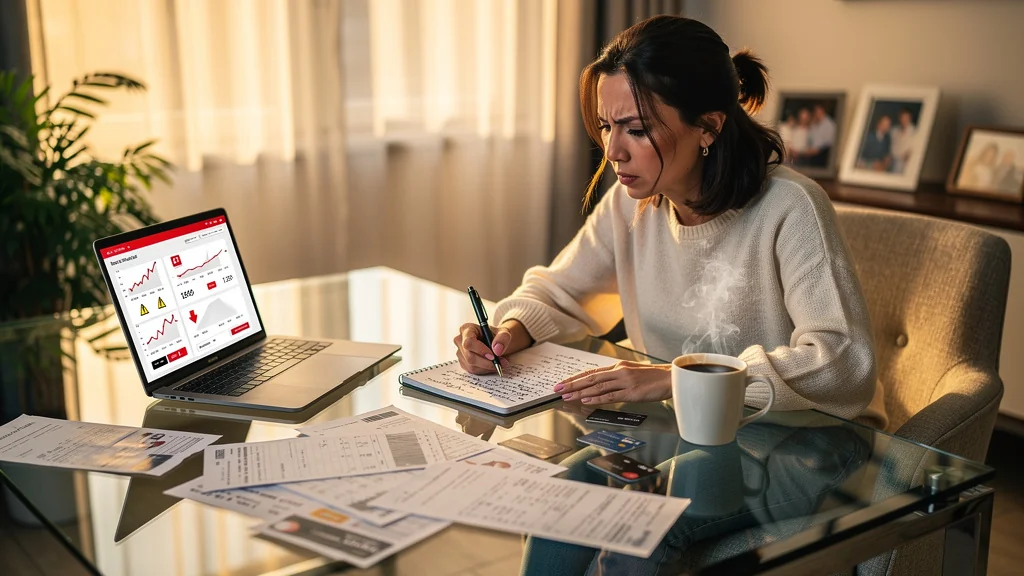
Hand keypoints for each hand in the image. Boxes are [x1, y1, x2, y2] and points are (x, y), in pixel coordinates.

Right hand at [454, 319, 530, 374]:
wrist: (496, 343)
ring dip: (487, 367)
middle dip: (486, 362)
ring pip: (471, 365)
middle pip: (469, 356)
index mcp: (466, 329)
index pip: (469, 342)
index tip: (493, 356)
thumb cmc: (497, 336)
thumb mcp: (504, 333)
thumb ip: (503, 338)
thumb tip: (497, 350)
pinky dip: (484, 370)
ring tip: (500, 363)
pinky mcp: (463, 362)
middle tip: (501, 362)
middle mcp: (460, 341)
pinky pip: (473, 370)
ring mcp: (460, 353)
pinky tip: (492, 365)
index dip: (480, 350)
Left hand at [554, 361, 671, 404]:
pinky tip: (586, 400)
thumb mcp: (632, 373)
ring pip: (597, 386)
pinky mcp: (632, 392)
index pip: (592, 372)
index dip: (575, 378)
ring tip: (567, 396)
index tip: (562, 382)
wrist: (671, 378)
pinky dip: (596, 398)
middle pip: (590, 378)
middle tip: (557, 389)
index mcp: (618, 367)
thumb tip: (601, 384)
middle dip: (572, 384)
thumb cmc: (653, 378)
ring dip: (580, 392)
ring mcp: (625, 381)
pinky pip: (610, 395)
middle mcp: (619, 371)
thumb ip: (617, 377)